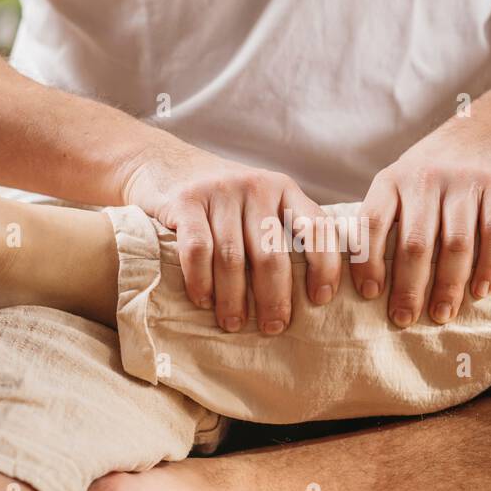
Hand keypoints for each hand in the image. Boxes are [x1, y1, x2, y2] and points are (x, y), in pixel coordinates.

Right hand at [120, 139, 340, 333]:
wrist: (163, 163)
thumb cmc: (222, 203)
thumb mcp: (260, 206)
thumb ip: (282, 234)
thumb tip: (312, 299)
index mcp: (285, 190)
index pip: (318, 227)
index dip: (326, 265)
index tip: (322, 299)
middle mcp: (257, 186)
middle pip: (272, 253)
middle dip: (274, 297)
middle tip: (273, 328)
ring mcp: (221, 190)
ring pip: (233, 257)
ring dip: (234, 298)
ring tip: (233, 324)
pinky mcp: (186, 200)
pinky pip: (198, 249)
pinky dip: (201, 280)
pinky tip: (203, 301)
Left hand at [351, 121, 490, 326]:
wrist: (482, 135)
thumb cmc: (430, 176)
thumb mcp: (397, 185)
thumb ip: (383, 222)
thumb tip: (365, 284)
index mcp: (391, 181)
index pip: (372, 224)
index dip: (368, 262)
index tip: (369, 295)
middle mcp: (424, 178)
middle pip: (415, 243)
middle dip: (409, 287)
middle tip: (404, 318)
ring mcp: (463, 182)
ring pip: (456, 244)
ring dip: (449, 286)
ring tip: (442, 314)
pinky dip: (489, 267)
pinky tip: (480, 291)